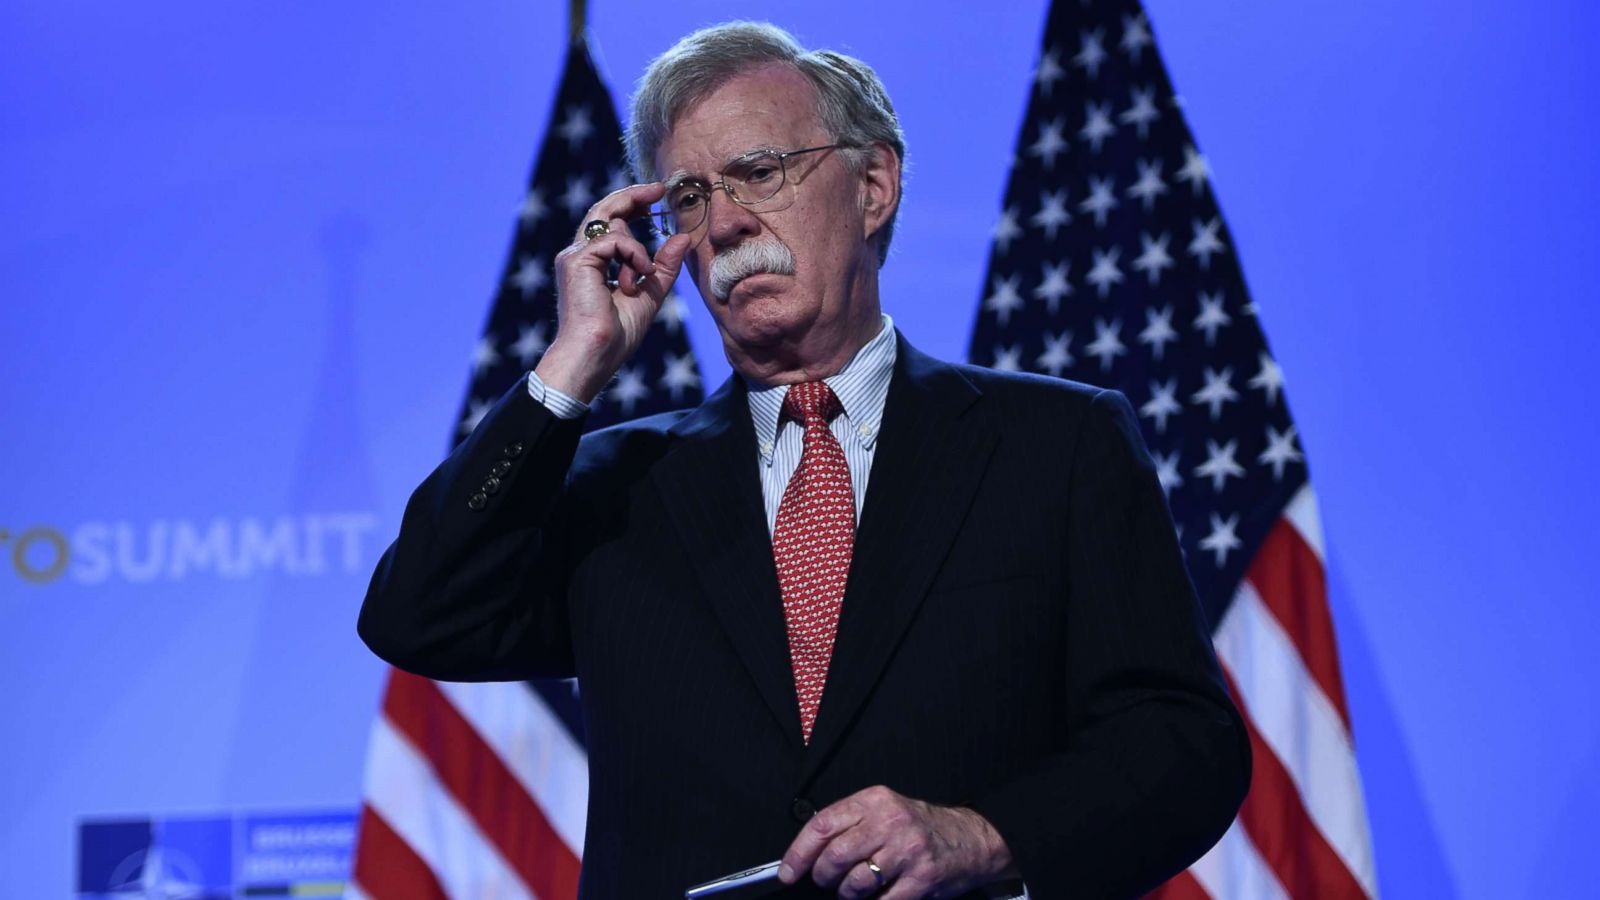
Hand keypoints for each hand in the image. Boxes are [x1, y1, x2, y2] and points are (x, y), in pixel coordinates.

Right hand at [535, 182, 694, 402]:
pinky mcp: (576, 261)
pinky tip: (638, 275)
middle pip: (605, 209)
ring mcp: (574, 256)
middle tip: (659, 189)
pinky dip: (633, 254)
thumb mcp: (650, 294)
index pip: (610, 221)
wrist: (596, 355)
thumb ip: (664, 266)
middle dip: (633, 196)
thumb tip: (681, 237)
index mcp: (592, 262)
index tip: (657, 195)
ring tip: (642, 276)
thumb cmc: (617, 335)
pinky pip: (613, 240)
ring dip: (638, 249)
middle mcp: (579, 254)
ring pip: (612, 223)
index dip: (632, 204)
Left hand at [778, 785, 1014, 897]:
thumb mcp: (884, 810)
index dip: (799, 853)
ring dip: (847, 894)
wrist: (969, 839)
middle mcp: (890, 822)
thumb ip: (849, 824)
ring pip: (855, 883)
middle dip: (823, 876)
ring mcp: (907, 851)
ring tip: (856, 889)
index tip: (788, 873)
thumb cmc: (918, 828)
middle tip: (828, 881)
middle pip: (835, 856)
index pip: (822, 825)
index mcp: (874, 800)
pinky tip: (879, 897)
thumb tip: (806, 855)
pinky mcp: (922, 879)